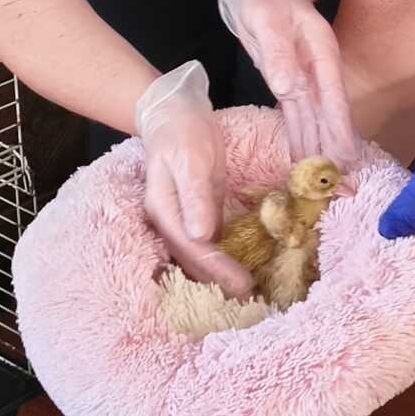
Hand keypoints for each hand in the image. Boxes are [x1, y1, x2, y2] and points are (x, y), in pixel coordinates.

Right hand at [135, 62, 253, 296]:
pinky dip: (223, 259)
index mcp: (163, 209)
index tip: (243, 284)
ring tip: (247, 294)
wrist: (173, 114)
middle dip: (219, 281)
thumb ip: (195, 196)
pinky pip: (208, 244)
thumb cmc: (182, 132)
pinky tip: (240, 269)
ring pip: (198, 257)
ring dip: (219, 276)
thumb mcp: (190, 158)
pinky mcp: (196, 216)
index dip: (217, 268)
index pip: (192, 247)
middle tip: (251, 300)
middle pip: (193, 259)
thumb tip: (201, 235)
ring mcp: (181, 220)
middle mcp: (169, 221)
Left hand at [217, 0, 358, 166]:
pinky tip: (301, 160)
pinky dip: (300, 138)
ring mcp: (306, 79)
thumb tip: (286, 86)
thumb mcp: (268, 16)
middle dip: (334, 147)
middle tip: (341, 181)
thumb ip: (277, 49)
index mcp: (320, 51)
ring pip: (314, 119)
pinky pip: (298, 116)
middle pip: (328, 114)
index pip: (332, 94)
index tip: (346, 154)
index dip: (339, 125)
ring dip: (318, 148)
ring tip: (323, 180)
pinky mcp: (291, 85)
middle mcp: (318, 69)